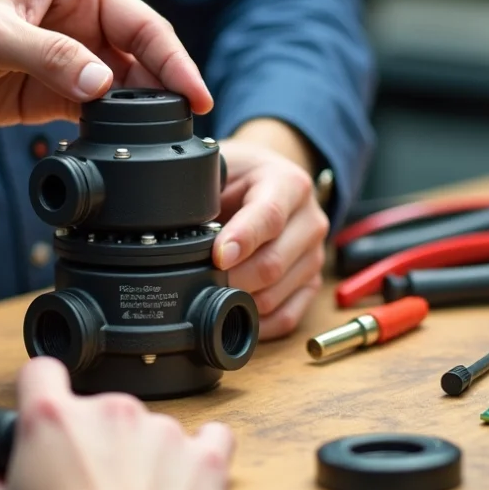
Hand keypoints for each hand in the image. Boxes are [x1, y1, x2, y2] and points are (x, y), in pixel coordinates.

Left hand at [0, 0, 212, 132]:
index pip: (140, 22)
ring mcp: (68, 60)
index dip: (173, 59)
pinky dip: (110, 131)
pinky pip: (95, 114)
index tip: (195, 95)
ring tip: (157, 144)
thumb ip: (51, 57)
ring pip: (123, 90)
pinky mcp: (51, 95)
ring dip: (139, 116)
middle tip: (183, 128)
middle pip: (140, 58)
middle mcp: (80, 20)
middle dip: (164, 91)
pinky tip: (121, 149)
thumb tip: (104, 84)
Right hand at [0, 358, 234, 489]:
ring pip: (148, 428)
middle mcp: (110, 411)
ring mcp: (161, 429)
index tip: (43, 409)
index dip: (38, 389)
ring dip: (142, 455)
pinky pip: (209, 438)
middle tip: (88, 485)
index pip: (39, 372)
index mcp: (53, 418)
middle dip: (93, 441)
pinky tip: (185, 477)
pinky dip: (199, 455)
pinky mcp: (203, 455)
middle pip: (98, 408)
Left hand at [213, 138, 328, 339]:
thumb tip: (174, 219)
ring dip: (241, 301)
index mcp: (289, 185)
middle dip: (232, 278)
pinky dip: (258, 323)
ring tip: (212, 295)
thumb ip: (204, 187)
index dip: (241, 240)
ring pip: (277, 294)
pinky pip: (289, 316)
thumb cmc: (242, 176)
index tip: (217, 256)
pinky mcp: (312, 282)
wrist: (270, 180)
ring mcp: (314, 255)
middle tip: (200, 280)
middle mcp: (310, 220)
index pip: (269, 216)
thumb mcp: (223, 166)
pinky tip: (235, 314)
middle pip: (272, 263)